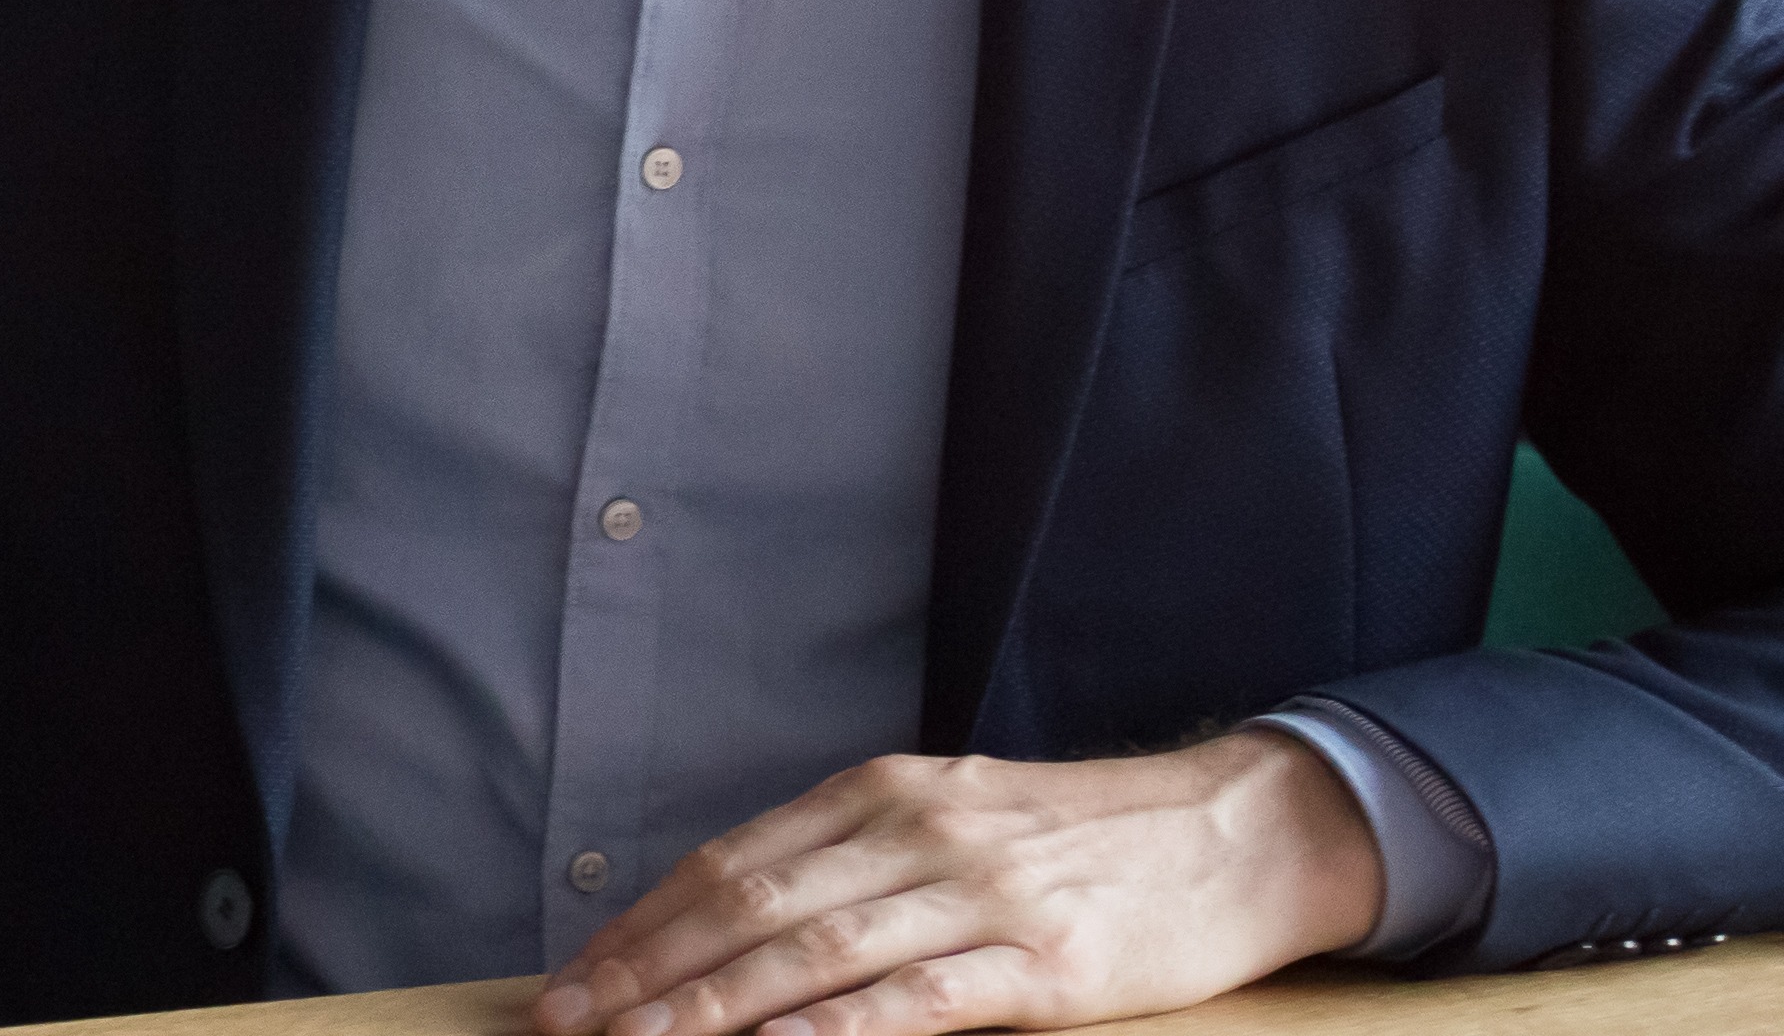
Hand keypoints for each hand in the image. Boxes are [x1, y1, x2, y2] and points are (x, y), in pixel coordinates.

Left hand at [534, 734, 1384, 1035]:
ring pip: (813, 953)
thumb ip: (850, 858)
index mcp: (880, 794)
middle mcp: (915, 832)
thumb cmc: (1083, 840)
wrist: (1239, 831)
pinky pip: (922, 997)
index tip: (576, 979)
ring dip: (713, 1006)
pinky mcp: (1046, 964)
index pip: (728, 865)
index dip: (642, 926)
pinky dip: (839, 1026)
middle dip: (647, 972)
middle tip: (569, 1022)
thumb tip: (733, 916)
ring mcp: (979, 895)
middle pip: (747, 906)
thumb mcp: (951, 816)